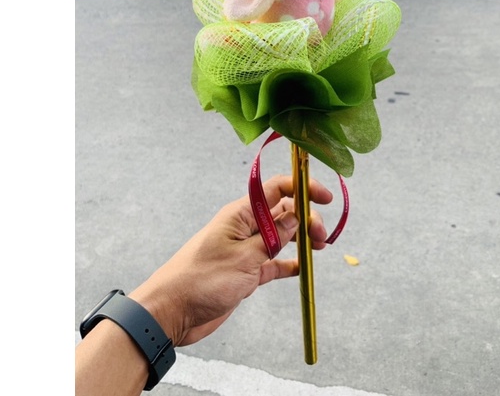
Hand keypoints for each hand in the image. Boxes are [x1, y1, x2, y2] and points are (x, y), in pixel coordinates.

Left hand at [129, 174, 332, 346]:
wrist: (172, 312)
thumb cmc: (201, 280)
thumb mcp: (243, 258)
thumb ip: (273, 237)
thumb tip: (296, 215)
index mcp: (241, 214)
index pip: (277, 190)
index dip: (302, 188)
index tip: (324, 197)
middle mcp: (245, 227)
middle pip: (283, 212)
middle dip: (306, 218)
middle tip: (320, 236)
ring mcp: (246, 249)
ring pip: (281, 236)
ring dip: (301, 238)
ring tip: (319, 246)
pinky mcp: (247, 272)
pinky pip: (274, 262)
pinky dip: (289, 263)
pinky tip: (302, 267)